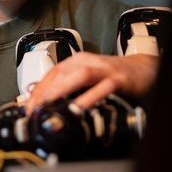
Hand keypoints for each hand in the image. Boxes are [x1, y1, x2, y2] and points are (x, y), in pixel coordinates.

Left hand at [26, 52, 158, 113]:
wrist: (142, 68)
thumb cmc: (112, 75)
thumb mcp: (87, 78)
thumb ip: (69, 88)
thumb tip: (46, 103)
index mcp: (78, 61)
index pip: (52, 73)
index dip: (37, 89)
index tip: (28, 107)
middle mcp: (88, 62)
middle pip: (61, 73)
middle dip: (44, 91)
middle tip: (34, 109)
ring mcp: (104, 69)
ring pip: (79, 75)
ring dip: (61, 90)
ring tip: (49, 104)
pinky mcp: (119, 79)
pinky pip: (103, 87)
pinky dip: (90, 97)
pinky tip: (80, 107)